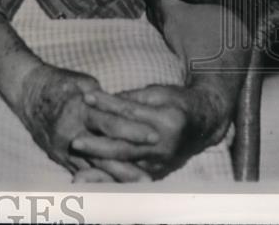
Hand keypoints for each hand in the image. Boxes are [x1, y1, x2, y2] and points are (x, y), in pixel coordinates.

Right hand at [18, 63, 157, 180]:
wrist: (26, 90)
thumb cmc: (58, 83)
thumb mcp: (82, 82)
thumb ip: (104, 100)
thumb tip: (126, 110)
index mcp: (78, 110)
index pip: (109, 123)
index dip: (132, 130)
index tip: (154, 137)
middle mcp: (70, 132)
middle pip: (103, 153)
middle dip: (127, 167)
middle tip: (149, 179)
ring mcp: (63, 147)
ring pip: (93, 168)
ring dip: (115, 180)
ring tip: (135, 190)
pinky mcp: (58, 156)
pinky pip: (81, 172)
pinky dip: (98, 181)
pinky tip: (114, 189)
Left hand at [74, 83, 226, 178]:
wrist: (203, 123)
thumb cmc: (176, 102)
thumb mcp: (157, 93)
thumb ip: (130, 98)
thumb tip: (101, 102)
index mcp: (167, 121)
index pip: (130, 113)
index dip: (107, 104)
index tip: (86, 97)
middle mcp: (165, 146)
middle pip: (126, 146)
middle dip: (99, 146)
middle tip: (75, 142)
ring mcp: (162, 162)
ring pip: (126, 167)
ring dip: (102, 170)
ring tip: (78, 173)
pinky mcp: (157, 172)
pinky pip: (130, 179)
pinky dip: (110, 182)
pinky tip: (92, 184)